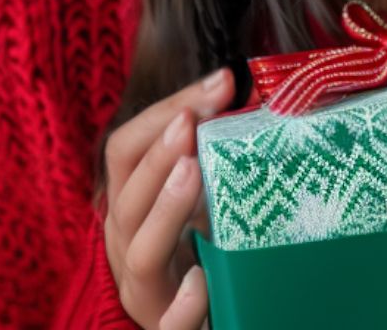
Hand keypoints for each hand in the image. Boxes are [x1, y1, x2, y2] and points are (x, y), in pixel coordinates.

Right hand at [102, 67, 235, 329]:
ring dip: (165, 208)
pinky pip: (168, 326)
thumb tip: (260, 91)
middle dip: (158, 153)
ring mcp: (147, 294)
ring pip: (140, 253)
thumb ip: (218, 155)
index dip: (164, 110)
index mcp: (132, 206)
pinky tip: (201, 281)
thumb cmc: (208, 248)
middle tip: (191, 119)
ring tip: (192, 170)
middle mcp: (128, 247)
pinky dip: (181, 304)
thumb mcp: (204, 197)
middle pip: (125, 196)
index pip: (127, 149)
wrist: (204, 318)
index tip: (221, 81)